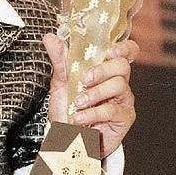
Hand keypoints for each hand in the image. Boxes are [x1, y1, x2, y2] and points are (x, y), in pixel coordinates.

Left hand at [44, 33, 137, 157]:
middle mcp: (117, 82)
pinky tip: (80, 117)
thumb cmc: (68, 108)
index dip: (123, 48)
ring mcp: (123, 100)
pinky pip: (112, 110)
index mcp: (104, 69)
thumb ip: (59, 59)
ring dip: (95, 94)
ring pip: (119, 85)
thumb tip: (50, 37)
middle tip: (84, 80)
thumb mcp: (61, 82)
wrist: (67, 137)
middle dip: (102, 70)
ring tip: (78, 103)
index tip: (109, 50)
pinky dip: (93, 113)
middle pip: (122, 66)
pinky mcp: (124, 118)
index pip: (126, 52)